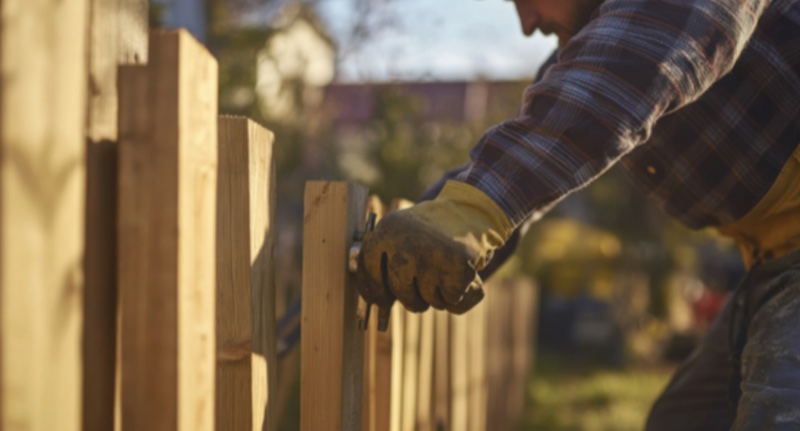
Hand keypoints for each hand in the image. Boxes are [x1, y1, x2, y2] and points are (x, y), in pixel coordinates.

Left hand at [357, 181, 512, 313]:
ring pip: (428, 301)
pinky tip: (464, 276)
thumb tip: (374, 298)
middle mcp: (406, 242)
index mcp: (387, 229)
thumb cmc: (434, 229)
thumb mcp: (402, 233)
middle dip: (412, 297)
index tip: (381, 300)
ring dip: (438, 294)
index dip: (374, 290)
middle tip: (423, 286)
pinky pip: (452, 302)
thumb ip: (385, 259)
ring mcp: (432, 255)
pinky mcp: (458, 267)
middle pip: (400, 292)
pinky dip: (459, 296)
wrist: (474, 209)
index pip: (369, 270)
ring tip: (446, 270)